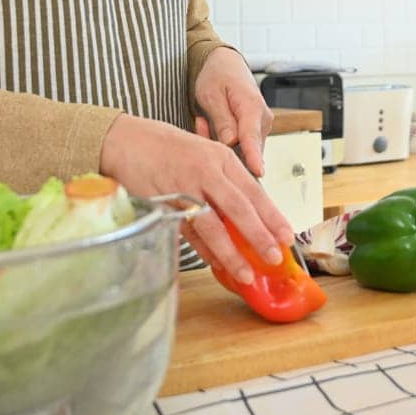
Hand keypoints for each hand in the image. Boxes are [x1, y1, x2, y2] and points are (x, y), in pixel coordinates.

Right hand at [99, 114, 292, 283]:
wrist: (128, 141)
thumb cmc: (170, 149)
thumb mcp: (206, 154)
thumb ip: (227, 182)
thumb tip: (252, 216)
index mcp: (222, 158)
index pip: (254, 190)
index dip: (272, 215)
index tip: (288, 235)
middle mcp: (206, 171)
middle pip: (239, 208)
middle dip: (259, 236)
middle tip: (275, 257)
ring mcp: (184, 187)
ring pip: (213, 225)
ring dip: (231, 252)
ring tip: (247, 273)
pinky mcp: (164, 203)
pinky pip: (189, 232)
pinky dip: (204, 250)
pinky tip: (217, 265)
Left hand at [193, 46, 273, 177]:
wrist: (226, 66)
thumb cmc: (219, 76)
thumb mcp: (211, 94)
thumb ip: (222, 119)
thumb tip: (231, 142)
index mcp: (252, 106)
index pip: (252, 137)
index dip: (253, 156)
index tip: (257, 172)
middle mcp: (262, 119)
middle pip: (245, 149)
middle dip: (220, 146)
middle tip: (202, 123)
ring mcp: (261, 128)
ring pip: (240, 150)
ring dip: (219, 142)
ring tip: (205, 120)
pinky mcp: (255, 133)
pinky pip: (239, 147)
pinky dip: (222, 141)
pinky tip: (211, 124)